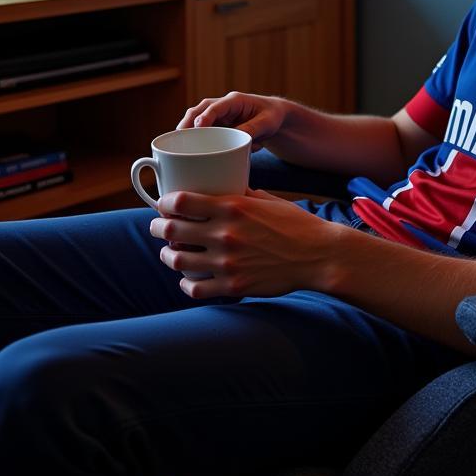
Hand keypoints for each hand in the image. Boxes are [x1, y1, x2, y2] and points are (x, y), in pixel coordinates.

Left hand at [150, 188, 345, 298]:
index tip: (163, 204)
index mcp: (232, 207)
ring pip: (177, 260)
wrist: (318, 255)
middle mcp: (225, 233)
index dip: (164, 202)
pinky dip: (186, 283)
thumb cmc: (295, 224)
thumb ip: (241, 194)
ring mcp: (227, 262)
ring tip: (170, 253)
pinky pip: (195, 288)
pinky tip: (189, 278)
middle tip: (158, 227)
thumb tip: (221, 188)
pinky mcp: (233, 286)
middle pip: (171, 229)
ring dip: (168, 255)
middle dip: (158, 227)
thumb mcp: (267, 200)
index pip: (181, 201)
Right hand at [176, 91, 287, 141]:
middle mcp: (222, 106)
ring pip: (195, 121)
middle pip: (198, 111)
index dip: (205, 117)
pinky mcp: (217, 126)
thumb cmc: (272, 116)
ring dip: (186, 132)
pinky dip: (195, 140)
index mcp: (234, 101)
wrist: (275, 116)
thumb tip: (235, 139)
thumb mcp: (267, 123)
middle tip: (178, 138)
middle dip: (186, 123)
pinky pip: (202, 131)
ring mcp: (217, 116)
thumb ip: (252, 129)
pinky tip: (189, 152)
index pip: (214, 107)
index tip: (197, 127)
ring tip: (177, 147)